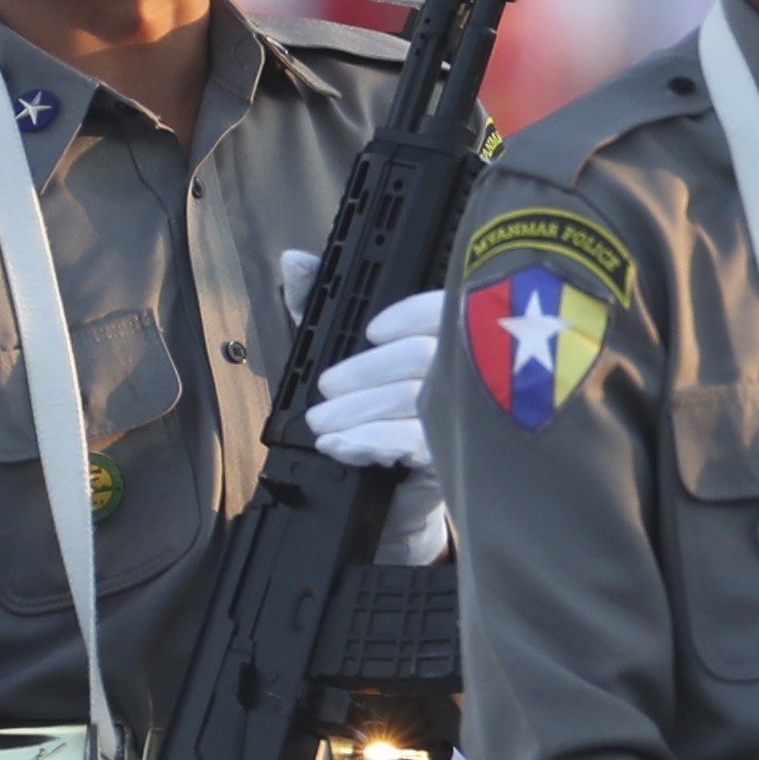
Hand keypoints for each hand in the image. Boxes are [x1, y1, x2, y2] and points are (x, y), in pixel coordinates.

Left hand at [295, 262, 449, 564]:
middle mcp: (462, 372)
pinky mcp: (454, 460)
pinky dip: (372, 440)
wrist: (385, 498)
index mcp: (440, 336)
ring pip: (415, 398)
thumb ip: (315, 307)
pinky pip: (416, 442)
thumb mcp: (332, 355)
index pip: (442, 310)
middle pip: (421, 356)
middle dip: (364, 372)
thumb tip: (295, 261)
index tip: (369, 331)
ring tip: (322, 424)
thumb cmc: (366, 415)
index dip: (408, 315)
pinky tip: (343, 445)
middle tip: (325, 390)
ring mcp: (463, 418)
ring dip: (359, 411)